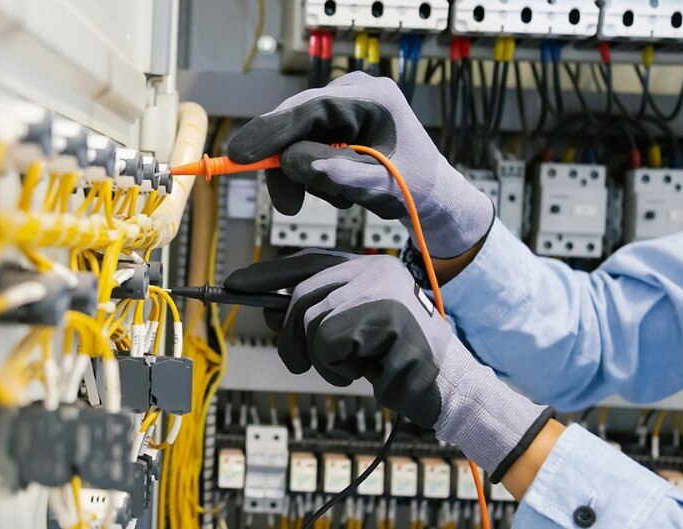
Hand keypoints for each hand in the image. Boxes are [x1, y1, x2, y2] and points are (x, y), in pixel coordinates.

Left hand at [224, 249, 552, 480]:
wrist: (450, 387)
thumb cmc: (397, 361)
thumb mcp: (350, 335)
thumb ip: (315, 317)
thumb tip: (266, 308)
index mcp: (369, 267)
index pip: (307, 262)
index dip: (266, 274)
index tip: (232, 285)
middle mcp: (375, 270)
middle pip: (301, 297)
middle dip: (287, 336)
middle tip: (297, 363)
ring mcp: (382, 292)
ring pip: (310, 322)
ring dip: (320, 359)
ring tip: (351, 368)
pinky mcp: (386, 319)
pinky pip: (329, 343)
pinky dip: (336, 367)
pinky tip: (367, 372)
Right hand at [226, 71, 492, 258]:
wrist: (433, 196)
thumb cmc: (416, 188)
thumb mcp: (379, 185)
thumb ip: (340, 172)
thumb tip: (296, 161)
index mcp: (372, 97)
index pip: (307, 109)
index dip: (270, 132)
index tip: (239, 156)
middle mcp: (353, 93)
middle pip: (295, 122)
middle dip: (287, 165)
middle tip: (289, 205)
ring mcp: (343, 105)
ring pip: (295, 137)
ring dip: (305, 174)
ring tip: (338, 198)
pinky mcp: (336, 122)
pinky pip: (303, 143)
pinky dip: (310, 171)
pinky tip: (337, 187)